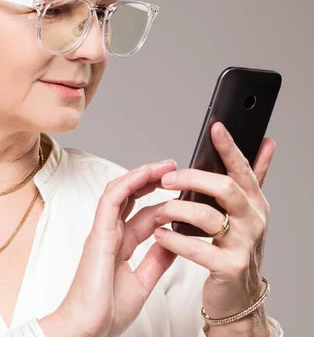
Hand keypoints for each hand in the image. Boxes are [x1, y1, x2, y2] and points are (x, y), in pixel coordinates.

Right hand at [40, 159, 178, 336]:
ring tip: (163, 166)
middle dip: (151, 180)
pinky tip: (143, 175)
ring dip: (140, 176)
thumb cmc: (106, 310)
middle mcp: (110, 233)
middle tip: (173, 168)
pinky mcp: (98, 235)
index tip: (182, 191)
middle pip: (130, 197)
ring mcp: (102, 232)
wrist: (87, 327)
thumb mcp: (142, 282)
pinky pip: (110, 202)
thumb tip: (174, 241)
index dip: (161, 200)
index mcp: (120, 244)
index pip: (143, 214)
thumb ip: (157, 260)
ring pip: (119, 192)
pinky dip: (126, 185)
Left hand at [154, 121, 274, 324]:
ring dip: (176, 210)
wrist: (239, 296)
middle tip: (166, 178)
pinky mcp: (229, 267)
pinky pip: (198, 249)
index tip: (215, 127)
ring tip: (158, 211)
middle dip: (192, 178)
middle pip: (224, 188)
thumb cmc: (235, 247)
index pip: (242, 168)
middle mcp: (253, 220)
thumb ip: (253, 177)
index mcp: (254, 202)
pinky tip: (160, 235)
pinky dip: (175, 240)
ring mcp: (243, 244)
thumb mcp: (247, 211)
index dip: (229, 147)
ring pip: (208, 216)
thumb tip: (265, 143)